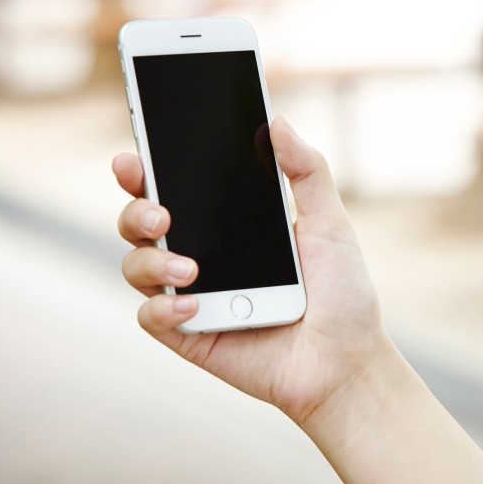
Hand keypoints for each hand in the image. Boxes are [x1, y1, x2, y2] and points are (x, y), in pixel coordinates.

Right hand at [114, 117, 387, 425]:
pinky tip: (192, 304)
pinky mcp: (189, 334)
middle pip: (141, 221)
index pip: (176, 187)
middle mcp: (203, 255)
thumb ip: (307, 172)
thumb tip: (277, 121)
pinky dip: (162, 306)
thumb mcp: (331, 225)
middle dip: (136, 208)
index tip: (135, 157)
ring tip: (191, 267)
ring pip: (137, 264)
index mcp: (229, 223)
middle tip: (159, 211)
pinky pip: (151, 315)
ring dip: (150, 259)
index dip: (146, 169)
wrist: (347, 362)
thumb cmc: (342, 294)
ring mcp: (193, 295)